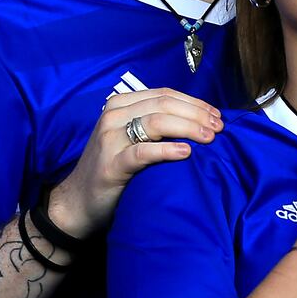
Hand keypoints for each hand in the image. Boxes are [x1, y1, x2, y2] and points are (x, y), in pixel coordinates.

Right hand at [48, 89, 222, 238]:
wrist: (78, 203)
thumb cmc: (114, 169)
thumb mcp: (133, 138)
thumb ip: (156, 124)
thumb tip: (201, 119)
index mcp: (121, 104)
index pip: (165, 94)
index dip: (194, 102)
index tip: (216, 115)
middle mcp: (114, 115)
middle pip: (164, 105)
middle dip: (197, 114)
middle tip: (219, 128)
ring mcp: (110, 138)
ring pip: (156, 122)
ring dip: (188, 128)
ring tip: (209, 138)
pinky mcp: (110, 164)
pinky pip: (142, 152)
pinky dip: (167, 150)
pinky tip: (186, 153)